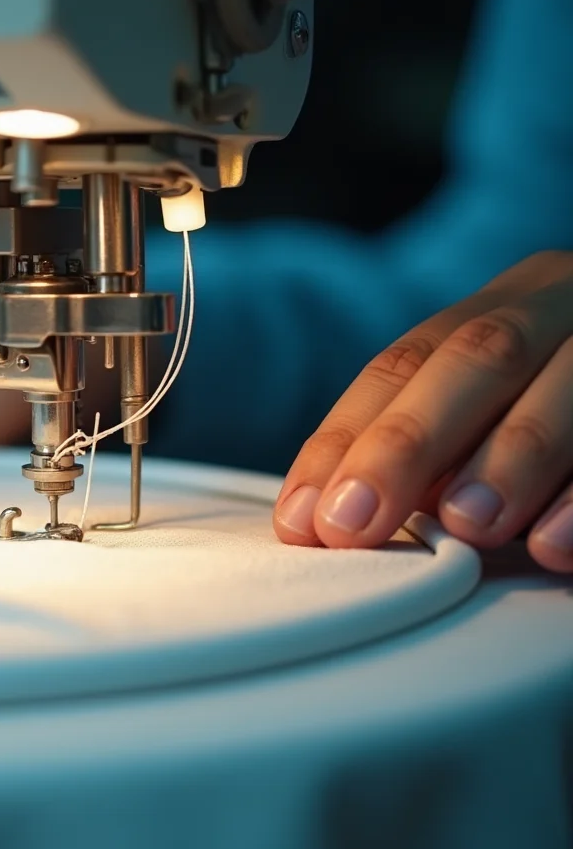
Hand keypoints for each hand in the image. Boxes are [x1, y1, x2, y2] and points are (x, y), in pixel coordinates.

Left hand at [274, 251, 572, 572]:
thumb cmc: (563, 404)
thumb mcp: (496, 406)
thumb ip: (435, 445)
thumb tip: (332, 517)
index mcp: (502, 307)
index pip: (402, 366)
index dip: (344, 440)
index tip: (301, 517)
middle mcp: (564, 303)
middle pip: (476, 359)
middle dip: (407, 444)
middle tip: (354, 523)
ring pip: (568, 385)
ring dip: (510, 460)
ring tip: (465, 527)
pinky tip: (557, 546)